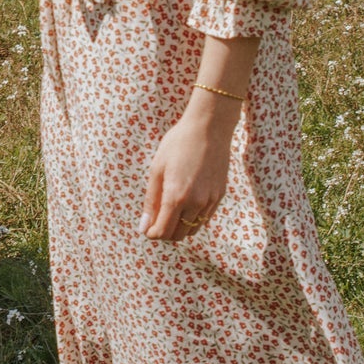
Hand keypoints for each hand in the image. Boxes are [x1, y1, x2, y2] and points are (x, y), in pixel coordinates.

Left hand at [139, 102, 235, 242]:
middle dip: (164, 232)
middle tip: (155, 219)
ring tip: (169, 210)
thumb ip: (150, 201)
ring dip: (179, 226)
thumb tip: (144, 227)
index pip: (163, 231)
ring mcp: (210, 201)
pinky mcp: (220, 196)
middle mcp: (196, 204)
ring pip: (192, 229)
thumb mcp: (157, 170)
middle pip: (178, 235)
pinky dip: (192, 218)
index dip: (152, 233)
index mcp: (176, 197)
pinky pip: (204, 218)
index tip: (146, 228)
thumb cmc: (177, 144)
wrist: (209, 128)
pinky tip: (185, 203)